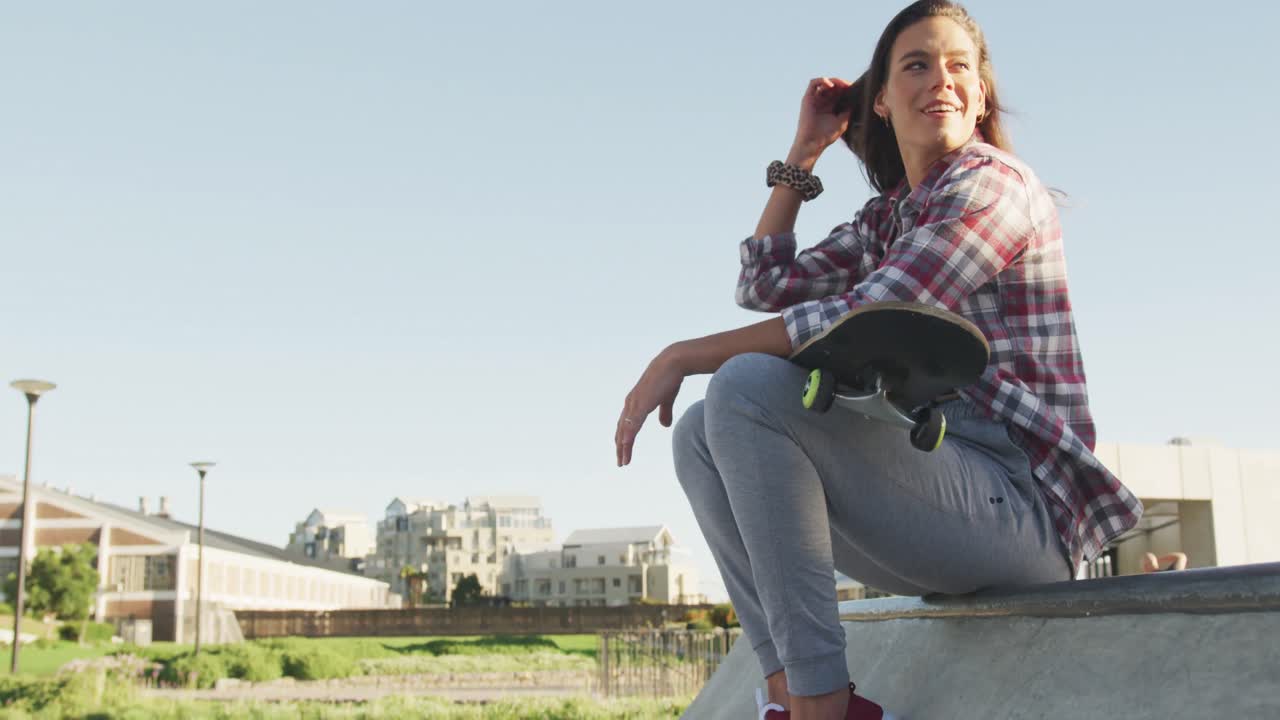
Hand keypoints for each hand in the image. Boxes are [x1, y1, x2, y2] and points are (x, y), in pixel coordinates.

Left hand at [616, 347, 685, 466]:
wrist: (673, 363)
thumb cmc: (670, 378)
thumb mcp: (666, 399)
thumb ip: (664, 412)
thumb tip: (664, 426)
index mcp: (636, 402)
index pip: (626, 424)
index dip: (624, 438)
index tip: (623, 451)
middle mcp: (631, 403)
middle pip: (622, 429)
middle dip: (620, 446)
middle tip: (620, 461)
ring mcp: (634, 403)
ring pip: (625, 430)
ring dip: (623, 446)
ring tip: (622, 461)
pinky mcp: (641, 404)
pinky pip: (632, 424)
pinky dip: (628, 437)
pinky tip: (625, 447)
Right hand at [793, 77, 854, 159]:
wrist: (812, 143)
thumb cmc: (826, 135)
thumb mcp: (843, 121)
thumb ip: (849, 109)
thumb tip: (856, 98)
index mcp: (831, 106)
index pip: (840, 92)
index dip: (847, 88)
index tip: (855, 89)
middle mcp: (822, 101)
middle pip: (834, 86)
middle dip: (842, 84)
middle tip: (849, 86)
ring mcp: (815, 99)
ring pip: (825, 82)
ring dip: (834, 81)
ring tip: (841, 85)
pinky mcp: (807, 98)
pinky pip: (813, 83)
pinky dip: (823, 80)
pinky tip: (831, 85)